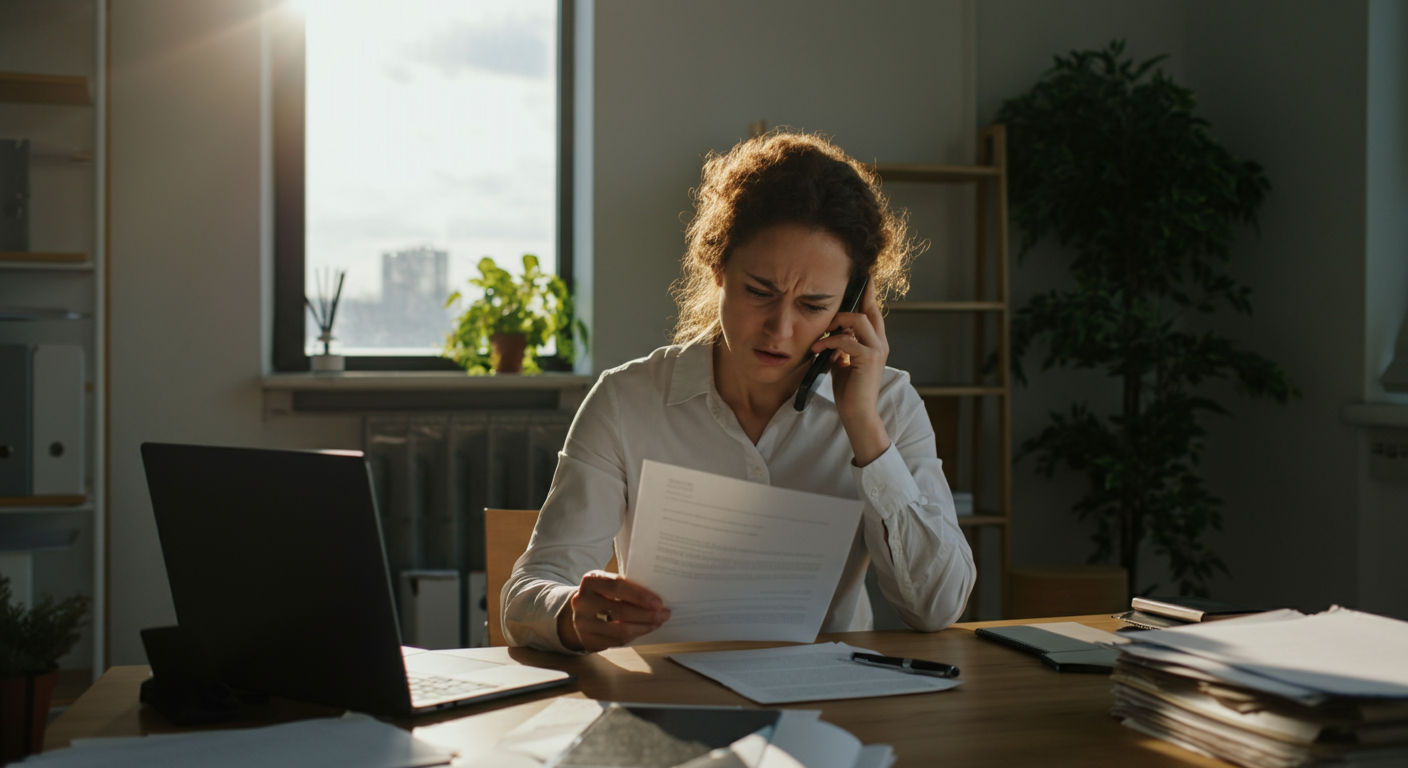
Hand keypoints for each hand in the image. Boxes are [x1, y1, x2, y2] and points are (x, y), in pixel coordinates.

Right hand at [557, 571, 670, 651]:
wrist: (580, 610)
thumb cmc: (603, 594)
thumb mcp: (608, 583)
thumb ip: (627, 587)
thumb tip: (657, 599)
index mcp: (590, 581)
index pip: (618, 586)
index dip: (640, 596)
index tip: (659, 603)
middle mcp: (582, 601)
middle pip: (621, 611)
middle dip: (647, 614)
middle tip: (664, 615)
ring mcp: (582, 623)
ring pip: (620, 630)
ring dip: (644, 628)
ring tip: (657, 623)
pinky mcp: (587, 640)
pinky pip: (616, 641)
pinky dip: (634, 636)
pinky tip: (644, 630)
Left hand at [812, 279, 891, 465]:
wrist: (857, 414)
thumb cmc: (849, 391)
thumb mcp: (842, 362)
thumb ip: (840, 346)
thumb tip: (829, 334)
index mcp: (875, 343)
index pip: (871, 312)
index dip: (866, 294)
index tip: (860, 278)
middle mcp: (880, 343)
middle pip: (869, 309)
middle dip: (856, 294)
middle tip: (839, 284)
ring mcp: (877, 350)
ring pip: (858, 320)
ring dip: (836, 320)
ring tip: (822, 330)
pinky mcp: (868, 359)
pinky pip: (846, 340)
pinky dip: (829, 341)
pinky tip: (816, 348)